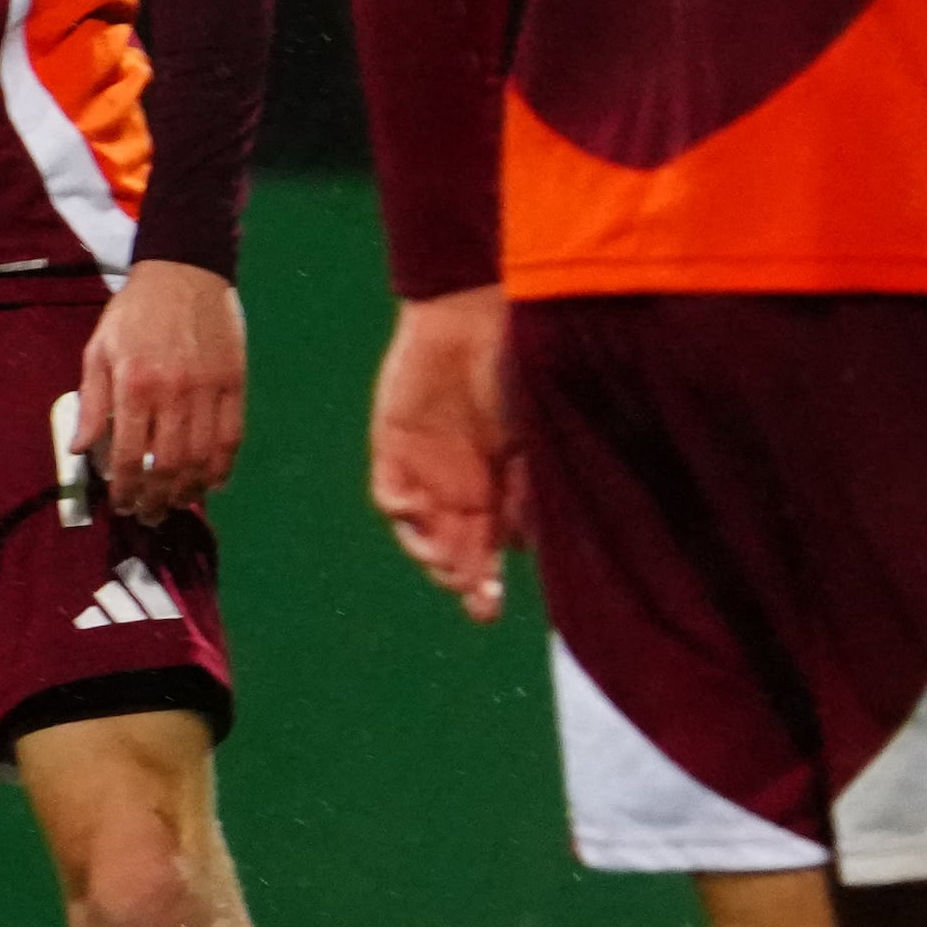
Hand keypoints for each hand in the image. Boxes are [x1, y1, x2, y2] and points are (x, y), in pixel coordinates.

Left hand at [79, 259, 246, 519]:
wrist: (184, 273)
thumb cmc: (134, 313)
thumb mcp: (99, 350)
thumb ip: (92, 403)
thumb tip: (79, 449)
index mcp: (134, 384)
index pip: (128, 454)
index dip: (125, 489)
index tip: (122, 506)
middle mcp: (173, 392)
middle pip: (167, 465)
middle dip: (157, 500)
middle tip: (149, 516)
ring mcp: (208, 390)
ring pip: (202, 458)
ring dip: (189, 491)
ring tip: (176, 506)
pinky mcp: (234, 384)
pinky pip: (232, 438)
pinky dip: (222, 467)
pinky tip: (210, 484)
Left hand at [370, 285, 520, 621]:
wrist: (475, 320)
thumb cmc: (518, 374)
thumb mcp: (535, 439)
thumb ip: (532, 490)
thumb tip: (527, 546)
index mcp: (501, 491)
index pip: (492, 552)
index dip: (490, 584)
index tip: (494, 606)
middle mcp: (463, 489)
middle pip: (457, 553)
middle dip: (465, 582)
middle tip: (477, 599)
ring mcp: (426, 471)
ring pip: (422, 534)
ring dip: (434, 556)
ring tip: (450, 566)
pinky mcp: (393, 447)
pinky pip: (391, 493)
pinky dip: (402, 511)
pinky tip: (417, 515)